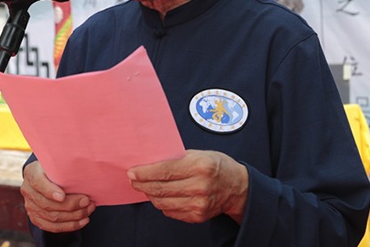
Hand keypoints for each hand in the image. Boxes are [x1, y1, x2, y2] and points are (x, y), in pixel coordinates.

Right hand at [21, 161, 95, 232]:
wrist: (46, 175)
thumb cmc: (56, 166)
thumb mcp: (58, 161)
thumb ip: (65, 165)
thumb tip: (85, 169)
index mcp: (31, 172)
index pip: (38, 183)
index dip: (50, 191)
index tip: (63, 196)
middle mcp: (27, 190)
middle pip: (47, 204)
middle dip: (70, 205)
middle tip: (87, 201)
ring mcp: (30, 205)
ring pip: (51, 217)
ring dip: (73, 216)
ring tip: (88, 210)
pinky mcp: (35, 217)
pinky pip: (52, 227)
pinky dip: (69, 226)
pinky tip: (82, 221)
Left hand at [127, 150, 248, 223]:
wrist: (237, 187)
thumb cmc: (216, 166)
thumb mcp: (199, 154)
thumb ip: (176, 158)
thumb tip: (149, 163)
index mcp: (199, 166)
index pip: (164, 171)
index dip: (144, 173)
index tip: (132, 172)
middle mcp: (199, 186)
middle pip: (160, 189)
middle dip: (142, 184)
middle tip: (134, 180)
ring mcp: (198, 204)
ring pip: (162, 202)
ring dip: (150, 195)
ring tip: (148, 187)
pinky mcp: (197, 216)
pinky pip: (170, 211)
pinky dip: (162, 203)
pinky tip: (164, 195)